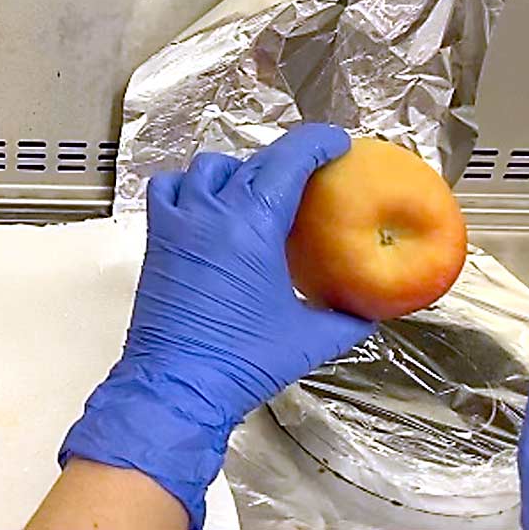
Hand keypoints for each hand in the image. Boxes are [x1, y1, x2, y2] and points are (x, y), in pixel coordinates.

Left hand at [61, 124, 374, 528]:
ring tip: (253, 190)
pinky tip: (205, 205)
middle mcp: (214, 211)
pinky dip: (188, 186)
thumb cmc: (242, 362)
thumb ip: (346, 319)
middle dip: (286, 159)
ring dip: (236, 169)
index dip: (317, 143)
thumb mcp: (308, 339)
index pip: (289, 160)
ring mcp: (180, 221)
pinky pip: (168, 188)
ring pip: (207, 167)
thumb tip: (371, 311)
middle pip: (254, 161)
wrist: (177, 387)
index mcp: (255, 224)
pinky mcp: (157, 238)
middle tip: (308, 172)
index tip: (336, 143)